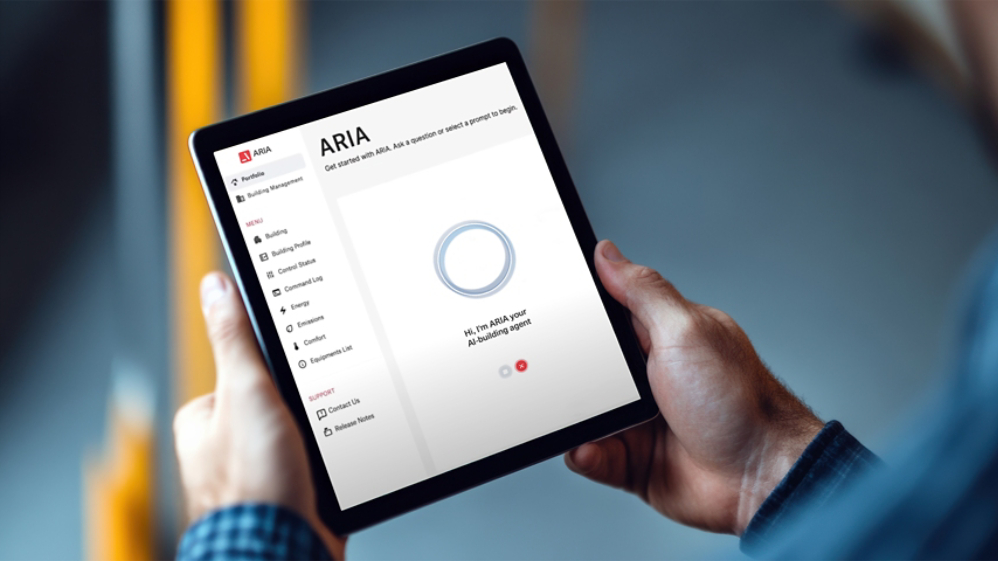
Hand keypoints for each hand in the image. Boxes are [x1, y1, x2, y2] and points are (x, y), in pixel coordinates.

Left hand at [174, 272, 345, 558]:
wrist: (283, 548)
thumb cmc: (252, 486)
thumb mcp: (245, 393)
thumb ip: (233, 338)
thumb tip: (215, 286)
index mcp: (204, 419)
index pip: (244, 370)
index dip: (274, 368)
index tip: (295, 372)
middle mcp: (225, 447)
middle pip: (276, 400)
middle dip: (302, 406)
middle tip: (313, 414)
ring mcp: (258, 471)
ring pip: (300, 432)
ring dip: (318, 437)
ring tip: (322, 445)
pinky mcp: (288, 493)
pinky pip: (316, 463)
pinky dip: (328, 463)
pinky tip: (332, 468)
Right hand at [565, 241, 823, 535]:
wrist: (760, 478)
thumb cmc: (739, 402)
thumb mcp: (685, 330)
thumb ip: (642, 291)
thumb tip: (608, 254)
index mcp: (660, 336)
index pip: (606, 313)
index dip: (576, 310)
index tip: (546, 307)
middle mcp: (647, 377)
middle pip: (584, 366)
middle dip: (566, 371)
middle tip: (553, 372)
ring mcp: (638, 419)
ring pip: (582, 412)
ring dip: (575, 418)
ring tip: (579, 419)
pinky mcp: (632, 460)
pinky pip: (591, 455)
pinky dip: (585, 454)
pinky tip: (591, 448)